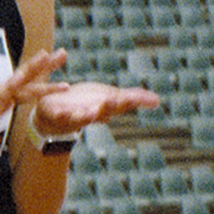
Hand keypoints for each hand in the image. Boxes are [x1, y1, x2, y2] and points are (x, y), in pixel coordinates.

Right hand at [0, 45, 63, 152]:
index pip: (22, 81)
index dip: (38, 71)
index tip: (51, 61)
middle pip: (26, 74)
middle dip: (45, 63)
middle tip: (63, 52)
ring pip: (20, 80)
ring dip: (37, 68)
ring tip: (52, 57)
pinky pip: (5, 93)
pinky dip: (17, 85)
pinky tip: (25, 78)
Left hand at [34, 77, 158, 133]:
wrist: (55, 115)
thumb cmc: (86, 104)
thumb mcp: (110, 97)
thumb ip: (133, 98)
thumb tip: (158, 100)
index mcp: (106, 107)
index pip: (120, 104)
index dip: (128, 101)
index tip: (135, 97)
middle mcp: (92, 114)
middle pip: (102, 112)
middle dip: (108, 107)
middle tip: (114, 100)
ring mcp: (73, 116)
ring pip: (82, 117)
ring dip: (87, 114)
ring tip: (92, 111)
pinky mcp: (55, 114)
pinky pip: (59, 116)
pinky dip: (62, 114)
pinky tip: (63, 112)